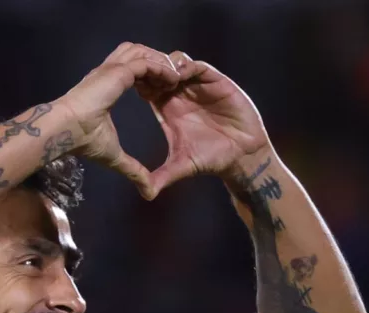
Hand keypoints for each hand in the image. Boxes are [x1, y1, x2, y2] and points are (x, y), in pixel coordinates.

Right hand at [55, 43, 183, 199]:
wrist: (65, 130)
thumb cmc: (83, 140)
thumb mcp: (114, 156)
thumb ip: (133, 169)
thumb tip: (147, 192)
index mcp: (105, 86)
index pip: (132, 69)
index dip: (149, 76)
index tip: (163, 90)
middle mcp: (108, 72)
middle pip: (138, 53)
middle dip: (157, 62)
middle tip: (174, 79)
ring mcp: (112, 68)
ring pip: (144, 52)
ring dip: (162, 62)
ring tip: (177, 77)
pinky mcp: (117, 70)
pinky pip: (146, 62)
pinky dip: (161, 68)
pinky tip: (173, 79)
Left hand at [146, 52, 271, 194]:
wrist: (242, 155)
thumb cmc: (212, 159)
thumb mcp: (182, 166)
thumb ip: (162, 177)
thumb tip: (145, 194)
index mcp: (167, 108)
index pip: (146, 87)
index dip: (136, 83)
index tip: (127, 87)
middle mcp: (181, 93)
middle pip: (158, 70)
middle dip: (148, 69)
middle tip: (140, 76)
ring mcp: (197, 86)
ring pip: (175, 62)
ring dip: (165, 66)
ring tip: (159, 78)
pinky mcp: (215, 82)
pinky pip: (197, 66)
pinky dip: (185, 66)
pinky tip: (177, 76)